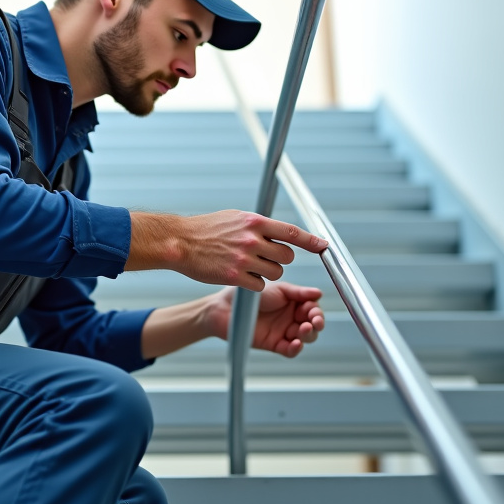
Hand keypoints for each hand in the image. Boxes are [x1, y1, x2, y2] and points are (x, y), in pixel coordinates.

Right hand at [129, 210, 326, 290]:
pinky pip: (260, 286)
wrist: (180, 242)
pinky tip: (243, 278)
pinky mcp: (235, 277)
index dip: (311, 241)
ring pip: (276, 273)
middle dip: (281, 261)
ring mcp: (244, 259)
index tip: (324, 246)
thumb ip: (257, 225)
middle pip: (287, 257)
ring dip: (269, 274)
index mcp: (254, 222)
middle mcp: (252, 240)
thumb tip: (277, 230)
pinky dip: (255, 285)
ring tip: (252, 268)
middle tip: (267, 259)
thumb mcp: (235, 218)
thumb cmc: (206, 229)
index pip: (291, 232)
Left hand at [205, 282, 325, 357]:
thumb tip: (318, 293)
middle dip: (316, 324)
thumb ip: (298, 293)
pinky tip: (295, 343)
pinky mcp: (274, 344)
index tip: (314, 313)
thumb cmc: (249, 296)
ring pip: (304, 338)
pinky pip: (290, 350)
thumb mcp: (278, 290)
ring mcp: (283, 332)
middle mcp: (290, 318)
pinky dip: (295, 349)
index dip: (316, 312)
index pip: (312, 309)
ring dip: (308, 335)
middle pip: (312, 325)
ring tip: (303, 329)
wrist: (225, 309)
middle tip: (314, 322)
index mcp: (293, 303)